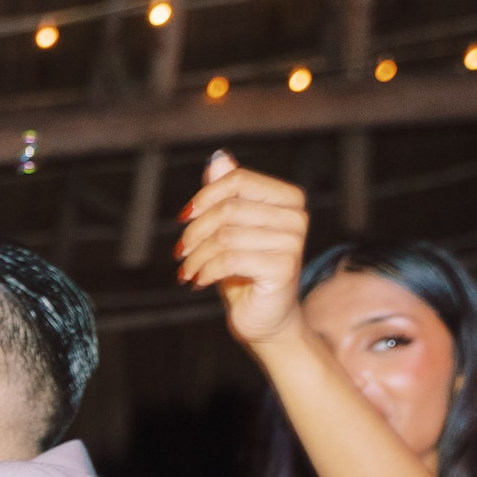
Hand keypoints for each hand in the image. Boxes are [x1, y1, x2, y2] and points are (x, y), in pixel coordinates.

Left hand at [177, 152, 309, 346]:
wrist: (263, 319)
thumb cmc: (244, 272)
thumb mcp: (229, 229)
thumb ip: (225, 194)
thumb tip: (219, 157)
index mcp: (287, 198)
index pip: (237, 180)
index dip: (204, 197)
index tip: (183, 218)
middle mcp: (295, 215)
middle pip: (228, 209)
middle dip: (195, 232)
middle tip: (181, 253)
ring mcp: (293, 241)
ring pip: (225, 236)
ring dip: (196, 257)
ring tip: (188, 271)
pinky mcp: (284, 267)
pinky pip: (230, 259)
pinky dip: (206, 271)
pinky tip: (199, 282)